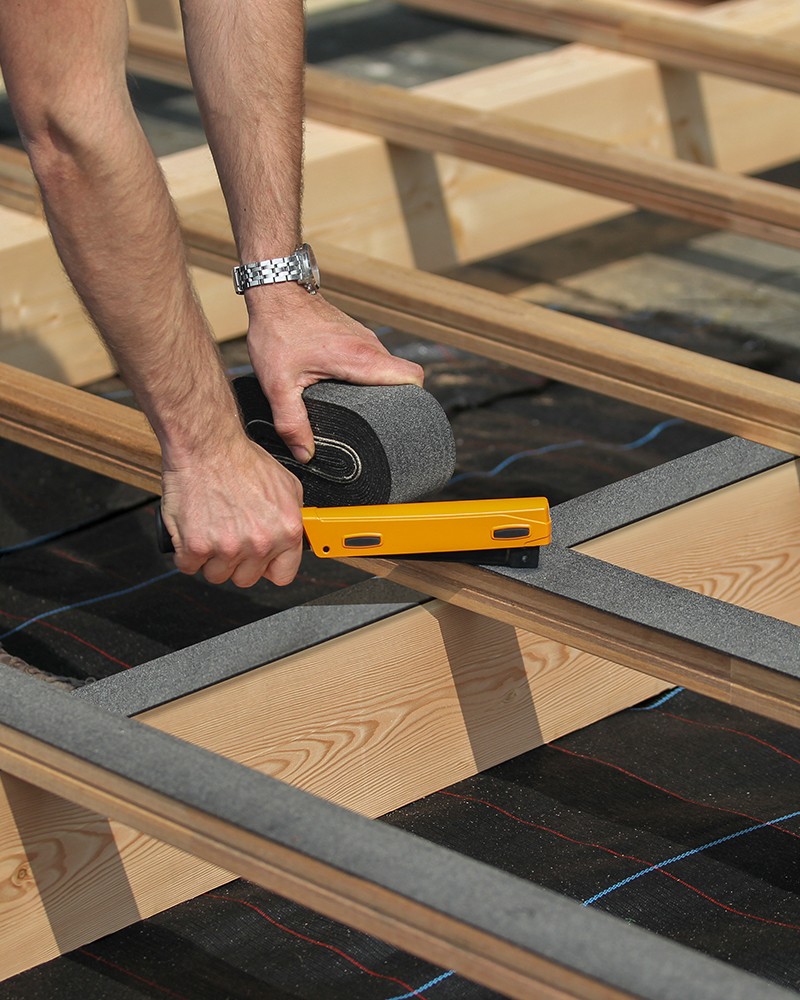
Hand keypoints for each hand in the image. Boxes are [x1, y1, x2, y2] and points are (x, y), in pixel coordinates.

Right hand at [160, 433, 303, 587]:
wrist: (207, 447)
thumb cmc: (241, 460)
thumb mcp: (287, 485)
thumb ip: (293, 516)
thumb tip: (296, 534)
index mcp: (286, 531)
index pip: (283, 575)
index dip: (268, 567)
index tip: (260, 560)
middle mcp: (260, 542)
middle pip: (246, 578)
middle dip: (237, 561)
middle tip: (229, 535)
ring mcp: (227, 547)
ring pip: (217, 574)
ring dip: (212, 558)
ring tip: (212, 529)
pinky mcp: (196, 546)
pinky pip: (189, 566)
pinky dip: (187, 552)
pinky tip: (194, 531)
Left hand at [246, 286, 423, 462]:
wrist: (274, 289)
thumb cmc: (277, 330)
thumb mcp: (278, 384)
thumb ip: (291, 422)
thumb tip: (305, 454)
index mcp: (361, 359)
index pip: (412, 378)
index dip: (414, 401)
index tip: (399, 420)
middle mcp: (369, 346)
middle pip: (402, 378)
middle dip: (394, 401)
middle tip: (373, 422)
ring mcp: (363, 337)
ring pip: (385, 368)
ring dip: (377, 387)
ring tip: (355, 407)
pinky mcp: (353, 333)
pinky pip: (371, 359)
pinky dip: (364, 375)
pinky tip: (342, 386)